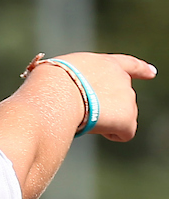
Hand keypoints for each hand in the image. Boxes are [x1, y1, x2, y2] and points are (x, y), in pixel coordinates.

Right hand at [36, 52, 156, 141]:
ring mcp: (127, 96)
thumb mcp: (58, 75)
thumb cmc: (46, 87)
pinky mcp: (128, 117)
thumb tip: (54, 99)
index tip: (152, 73)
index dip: (141, 70)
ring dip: (105, 121)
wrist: (56, 94)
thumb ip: (67, 83)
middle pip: (122, 99)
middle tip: (82, 112)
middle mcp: (121, 77)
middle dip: (108, 108)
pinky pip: (124, 133)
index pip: (128, 64)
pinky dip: (112, 134)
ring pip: (121, 117)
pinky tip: (94, 130)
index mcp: (104, 63)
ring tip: (83, 118)